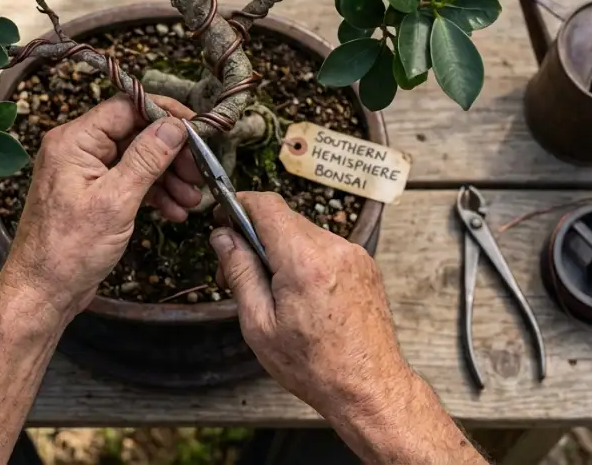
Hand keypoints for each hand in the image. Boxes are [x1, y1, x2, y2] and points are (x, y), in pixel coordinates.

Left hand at [2, 95, 203, 316]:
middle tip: (199, 171)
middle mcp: (76, 150)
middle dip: (171, 152)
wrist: (42, 293)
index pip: (126, 107)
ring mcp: (84, 173)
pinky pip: (128, 182)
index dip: (165, 114)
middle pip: (134, 133)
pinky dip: (153, 193)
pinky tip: (174, 211)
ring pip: (136, 160)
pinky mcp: (92, 195)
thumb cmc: (68, 250)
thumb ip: (147, 159)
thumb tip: (173, 126)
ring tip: (192, 199)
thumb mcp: (116, 201)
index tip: (197, 128)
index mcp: (73, 141)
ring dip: (167, 177)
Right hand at [209, 192, 413, 421]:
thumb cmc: (314, 366)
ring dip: (281, 250)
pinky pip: (324, 248)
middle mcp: (333, 248)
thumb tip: (223, 238)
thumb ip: (240, 272)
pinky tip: (301, 295)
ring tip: (273, 292)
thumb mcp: (259, 325)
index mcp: (303, 261)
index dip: (239, 206)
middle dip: (256, 237)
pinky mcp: (364, 264)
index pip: (266, 205)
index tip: (224, 220)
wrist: (369, 387)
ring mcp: (354, 254)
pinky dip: (305, 260)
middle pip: (283, 219)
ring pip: (303, 233)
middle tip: (239, 272)